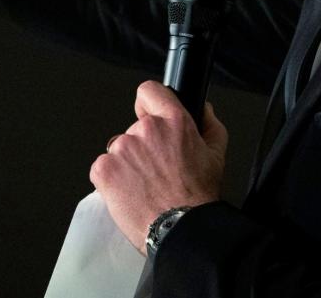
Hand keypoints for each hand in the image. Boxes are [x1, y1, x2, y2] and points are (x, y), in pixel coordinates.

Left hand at [89, 81, 228, 252]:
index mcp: (173, 122)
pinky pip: (103, 167)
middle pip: (134, 129)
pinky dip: (112, 179)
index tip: (146, 113)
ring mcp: (122, 148)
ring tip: (145, 186)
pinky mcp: (104, 168)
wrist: (180, 229)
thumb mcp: (216, 156)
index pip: (149, 91)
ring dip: (127, 164)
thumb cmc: (197, 197)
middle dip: (142, 146)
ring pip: (119, 150)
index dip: (148, 103)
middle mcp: (145, 130)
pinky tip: (130, 192)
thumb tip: (204, 109)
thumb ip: (209, 125)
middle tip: (156, 170)